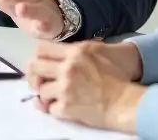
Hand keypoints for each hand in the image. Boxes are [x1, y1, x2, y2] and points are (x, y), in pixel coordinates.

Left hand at [25, 40, 146, 132]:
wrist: (124, 102)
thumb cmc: (116, 76)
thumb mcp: (97, 52)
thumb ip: (75, 50)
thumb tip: (58, 52)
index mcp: (74, 52)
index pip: (41, 48)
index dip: (37, 57)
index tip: (41, 64)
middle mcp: (67, 68)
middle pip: (33, 67)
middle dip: (34, 76)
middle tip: (41, 82)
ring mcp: (65, 88)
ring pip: (40, 90)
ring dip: (46, 95)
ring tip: (55, 97)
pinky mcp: (66, 107)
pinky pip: (49, 108)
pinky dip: (55, 110)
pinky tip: (63, 108)